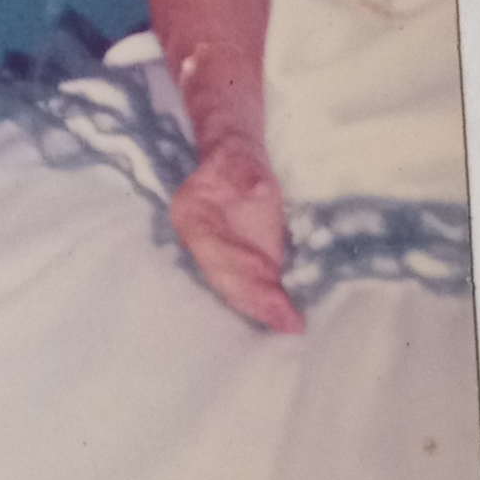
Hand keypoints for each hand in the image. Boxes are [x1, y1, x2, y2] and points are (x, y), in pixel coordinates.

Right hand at [171, 131, 303, 335]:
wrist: (236, 166)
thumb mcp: (237, 157)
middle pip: (222, 274)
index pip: (210, 243)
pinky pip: (249, 292)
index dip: (235, 259)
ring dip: (261, 308)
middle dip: (252, 296)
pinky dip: (267, 307)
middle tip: (284, 315)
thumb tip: (255, 189)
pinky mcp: (240, 269)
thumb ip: (243, 172)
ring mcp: (218, 260)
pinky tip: (288, 320)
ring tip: (289, 322)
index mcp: (190, 213)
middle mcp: (198, 243)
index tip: (266, 270)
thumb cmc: (235, 162)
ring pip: (234, 289)